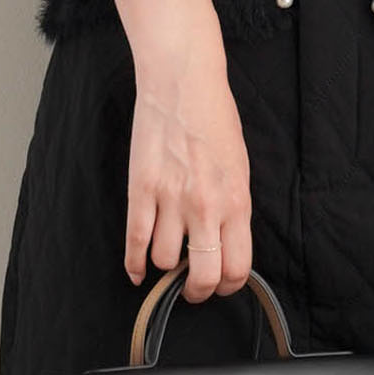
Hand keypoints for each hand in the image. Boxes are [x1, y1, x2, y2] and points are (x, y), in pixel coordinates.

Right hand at [123, 46, 253, 302]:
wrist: (184, 83)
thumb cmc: (215, 119)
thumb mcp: (239, 166)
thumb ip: (233, 208)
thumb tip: (223, 244)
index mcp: (237, 201)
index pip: (237, 268)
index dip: (228, 287)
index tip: (220, 284)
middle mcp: (206, 206)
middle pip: (203, 277)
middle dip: (196, 291)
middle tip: (191, 287)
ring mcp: (171, 199)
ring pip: (164, 261)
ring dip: (164, 265)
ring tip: (166, 256)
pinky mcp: (141, 189)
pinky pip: (135, 242)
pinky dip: (134, 264)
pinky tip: (137, 270)